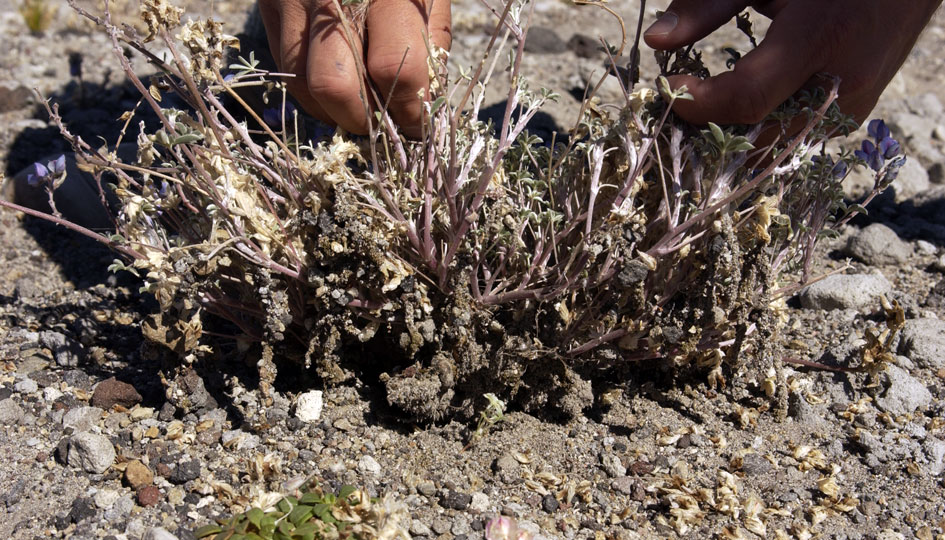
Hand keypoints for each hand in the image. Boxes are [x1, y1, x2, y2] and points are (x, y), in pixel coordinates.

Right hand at [257, 0, 450, 136]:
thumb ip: (430, 46)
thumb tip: (422, 109)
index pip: (393, 68)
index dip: (408, 109)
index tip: (417, 125)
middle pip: (337, 86)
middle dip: (365, 121)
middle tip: (386, 124)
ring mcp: (294, 0)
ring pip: (306, 86)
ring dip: (337, 114)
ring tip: (363, 108)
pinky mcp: (271, 8)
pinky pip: (288, 72)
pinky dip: (315, 95)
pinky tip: (339, 86)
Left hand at [643, 0, 940, 126]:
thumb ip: (708, 6)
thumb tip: (655, 41)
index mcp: (821, 37)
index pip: (747, 98)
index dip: (698, 103)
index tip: (668, 88)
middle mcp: (841, 81)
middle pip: (758, 135)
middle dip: (711, 130)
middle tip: (681, 106)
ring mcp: (852, 104)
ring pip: (777, 146)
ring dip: (735, 136)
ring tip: (706, 109)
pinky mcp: (855, 114)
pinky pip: (798, 137)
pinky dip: (765, 128)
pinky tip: (742, 109)